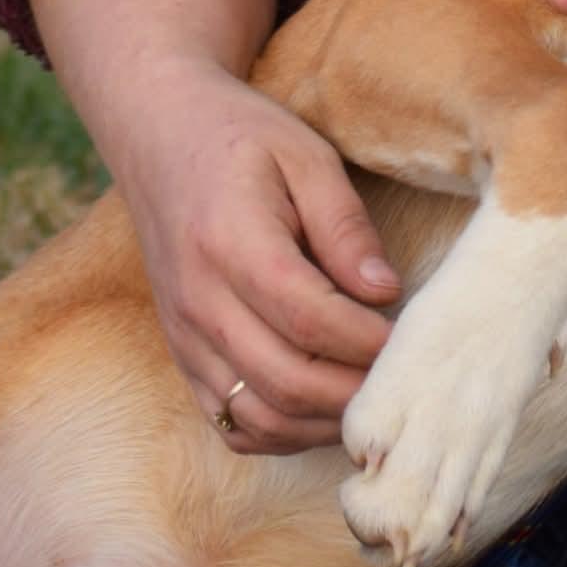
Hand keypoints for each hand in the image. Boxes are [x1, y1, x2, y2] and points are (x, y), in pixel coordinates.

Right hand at [104, 56, 400, 454]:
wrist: (158, 136)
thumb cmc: (240, 137)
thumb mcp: (305, 155)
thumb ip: (345, 225)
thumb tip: (385, 292)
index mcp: (231, 242)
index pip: (309, 319)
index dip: (367, 340)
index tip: (409, 335)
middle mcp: (199, 300)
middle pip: (286, 381)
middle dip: (355, 391)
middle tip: (401, 374)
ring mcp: (185, 334)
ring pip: (259, 417)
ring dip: (323, 421)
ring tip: (371, 393)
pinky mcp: (182, 354)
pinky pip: (232, 423)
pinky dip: (284, 430)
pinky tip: (324, 404)